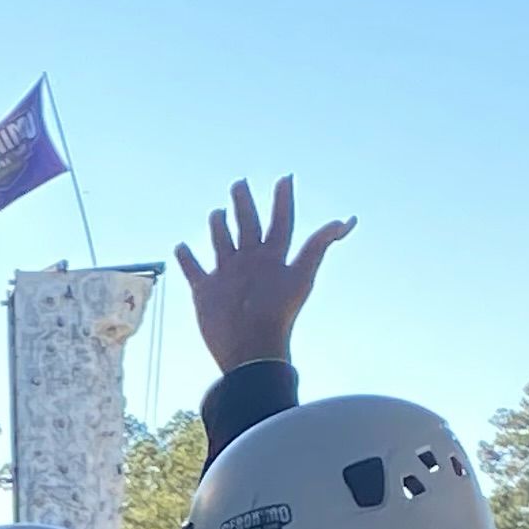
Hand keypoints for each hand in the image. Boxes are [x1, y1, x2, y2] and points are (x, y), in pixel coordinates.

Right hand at [176, 178, 350, 374]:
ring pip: (222, 243)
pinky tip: (181, 247)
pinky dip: (186, 259)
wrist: (250, 349)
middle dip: (244, 204)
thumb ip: (319, 246)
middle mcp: (251, 261)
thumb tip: (347, 221)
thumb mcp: (301, 276)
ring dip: (219, 227)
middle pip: (248, 225)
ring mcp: (227, 275)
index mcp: (272, 256)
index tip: (286, 179)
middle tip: (240, 184)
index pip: (281, 221)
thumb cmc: (277, 315)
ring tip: (217, 212)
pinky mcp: (206, 291)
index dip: (284, 201)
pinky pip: (193, 270)